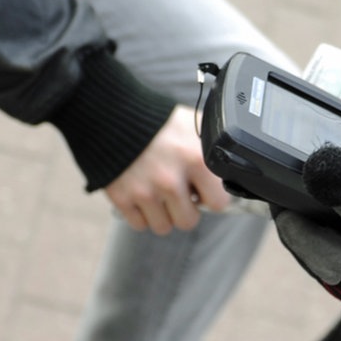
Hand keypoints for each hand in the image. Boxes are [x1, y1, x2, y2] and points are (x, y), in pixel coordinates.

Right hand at [102, 106, 229, 234]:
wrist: (112, 114)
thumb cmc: (156, 121)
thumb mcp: (191, 125)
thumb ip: (210, 148)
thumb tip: (228, 170)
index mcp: (195, 160)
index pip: (218, 203)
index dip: (210, 196)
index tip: (202, 189)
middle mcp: (171, 180)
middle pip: (189, 221)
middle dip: (185, 209)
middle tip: (178, 192)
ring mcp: (145, 191)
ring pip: (163, 227)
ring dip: (162, 214)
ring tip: (158, 193)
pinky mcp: (122, 198)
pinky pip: (139, 224)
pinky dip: (140, 213)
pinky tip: (141, 194)